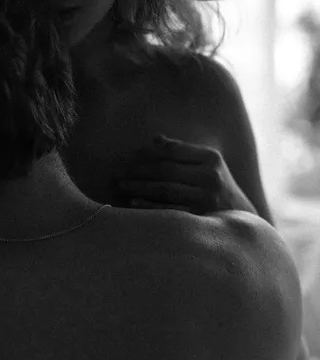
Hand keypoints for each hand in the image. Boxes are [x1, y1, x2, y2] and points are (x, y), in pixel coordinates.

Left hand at [116, 134, 257, 214]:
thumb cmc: (217, 189)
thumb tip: (154, 139)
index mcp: (211, 158)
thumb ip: (182, 152)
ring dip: (138, 186)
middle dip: (137, 170)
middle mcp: (211, 177)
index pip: (172, 150)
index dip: (148, 152)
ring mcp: (206, 199)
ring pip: (164, 189)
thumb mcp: (207, 165)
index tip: (130, 156)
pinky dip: (148, 205)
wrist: (243, 220)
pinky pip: (167, 210)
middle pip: (165, 169)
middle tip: (117, 173)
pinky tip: (133, 202)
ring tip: (120, 185)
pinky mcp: (200, 219)